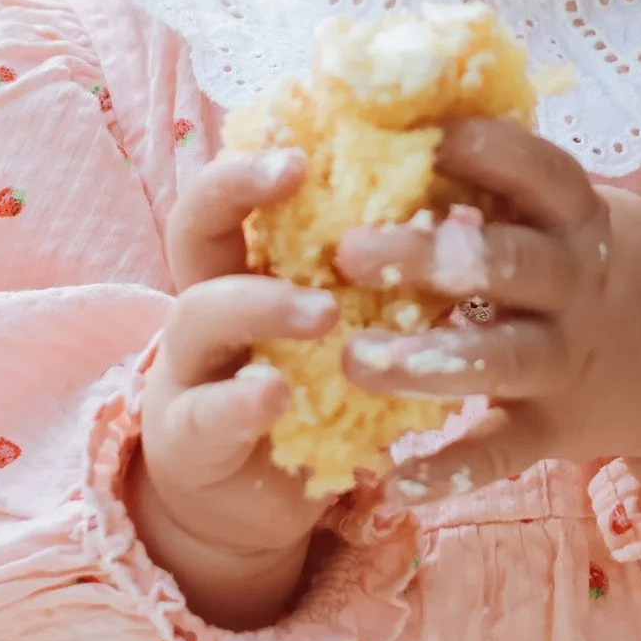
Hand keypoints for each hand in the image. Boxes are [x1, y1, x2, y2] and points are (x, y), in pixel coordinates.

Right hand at [127, 146, 340, 629]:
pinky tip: (277, 396)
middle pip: (193, 228)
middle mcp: (204, 302)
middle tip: (297, 177)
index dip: (259, 156)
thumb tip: (451, 191)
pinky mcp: (191, 441)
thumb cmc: (307, 384)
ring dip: (262, 303)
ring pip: (199, 317)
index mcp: (242, 262)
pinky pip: (207, 415)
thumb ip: (366, 267)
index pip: (236, 185)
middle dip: (234, 191)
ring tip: (323, 309)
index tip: (306, 142)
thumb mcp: (335, 316)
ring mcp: (189, 370)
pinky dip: (242, 403)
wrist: (252, 497)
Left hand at [335, 120, 640, 510]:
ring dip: (427, 360)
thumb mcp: (567, 210)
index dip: (483, 149)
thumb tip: (386, 117)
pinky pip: (503, 452)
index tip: (419, 136)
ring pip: (499, 359)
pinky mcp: (557, 428)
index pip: (537, 169)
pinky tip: (395, 482)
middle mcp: (575, 282)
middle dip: (431, 257)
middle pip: (508, 263)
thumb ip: (495, 180)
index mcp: (576, 214)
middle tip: (349, 250)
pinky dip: (452, 471)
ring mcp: (567, 358)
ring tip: (356, 360)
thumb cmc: (590, 257)